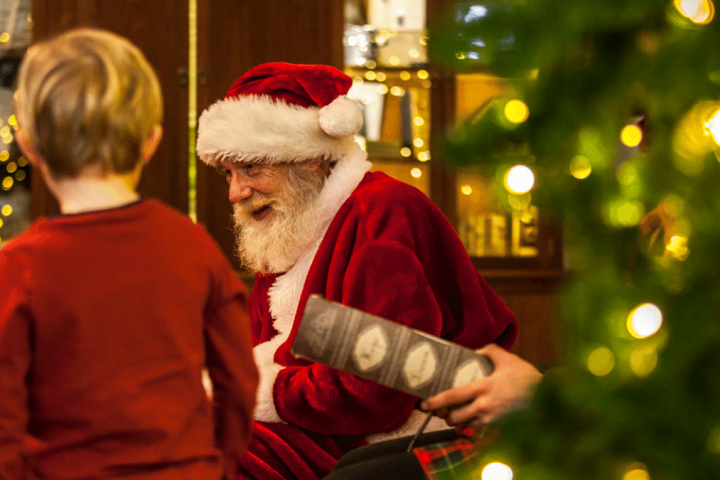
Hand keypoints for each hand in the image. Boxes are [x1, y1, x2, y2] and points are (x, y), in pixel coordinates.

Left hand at [420, 344, 541, 428]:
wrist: (546, 396)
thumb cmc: (526, 377)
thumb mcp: (507, 358)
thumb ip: (489, 351)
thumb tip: (476, 350)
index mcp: (483, 387)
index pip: (452, 396)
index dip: (435, 401)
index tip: (423, 404)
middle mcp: (484, 405)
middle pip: (454, 416)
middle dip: (444, 416)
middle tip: (440, 410)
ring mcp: (491, 418)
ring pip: (465, 426)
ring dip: (457, 422)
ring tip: (454, 415)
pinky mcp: (498, 426)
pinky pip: (478, 431)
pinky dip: (471, 427)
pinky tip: (471, 420)